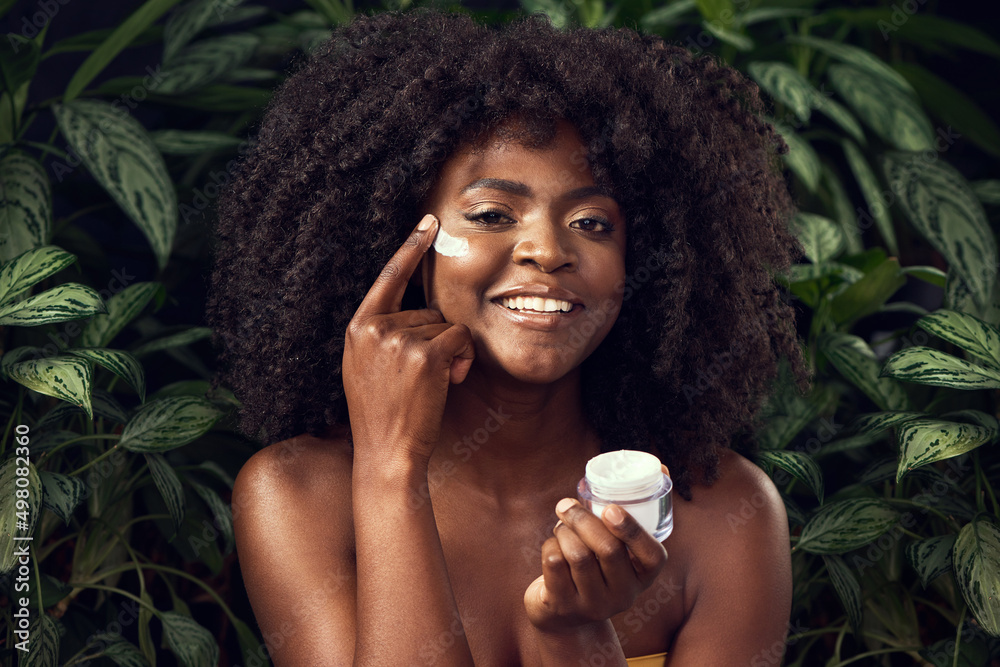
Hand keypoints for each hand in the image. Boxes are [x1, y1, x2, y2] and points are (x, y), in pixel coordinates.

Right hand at [342, 214, 475, 464]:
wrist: (386, 452)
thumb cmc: (383, 413)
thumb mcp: (367, 366)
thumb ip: (383, 333)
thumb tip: (419, 310)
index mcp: (358, 327)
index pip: (388, 277)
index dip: (411, 248)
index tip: (429, 222)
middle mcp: (375, 327)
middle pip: (428, 311)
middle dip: (436, 340)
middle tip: (422, 377)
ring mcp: (399, 339)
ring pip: (447, 326)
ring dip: (451, 352)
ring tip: (432, 384)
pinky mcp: (425, 353)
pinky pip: (460, 338)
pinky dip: (463, 357)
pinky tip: (450, 381)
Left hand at [523, 490, 667, 633]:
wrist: (564, 614)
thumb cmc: (597, 565)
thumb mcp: (620, 548)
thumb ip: (636, 512)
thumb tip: (663, 466)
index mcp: (644, 576)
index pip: (652, 556)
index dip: (632, 530)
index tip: (610, 508)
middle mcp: (624, 595)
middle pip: (607, 550)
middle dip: (583, 519)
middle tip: (567, 504)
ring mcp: (594, 605)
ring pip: (578, 554)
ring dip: (564, 530)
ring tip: (561, 525)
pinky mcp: (563, 607)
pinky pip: (554, 563)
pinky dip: (550, 544)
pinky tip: (553, 544)